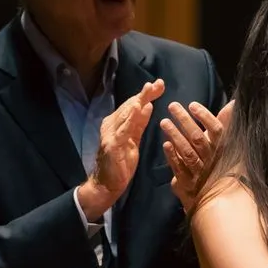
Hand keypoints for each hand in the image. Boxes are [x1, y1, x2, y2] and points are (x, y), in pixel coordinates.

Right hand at [77, 79, 163, 220]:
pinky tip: (138, 107)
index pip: (133, 105)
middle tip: (159, 82)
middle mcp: (112, 124)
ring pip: (127, 113)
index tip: (160, 84)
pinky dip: (131, 117)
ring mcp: (111, 133)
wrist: (107, 184)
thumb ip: (139, 123)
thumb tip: (147, 105)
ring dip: (139, 99)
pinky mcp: (113, 144)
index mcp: (117, 123)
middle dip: (146, 93)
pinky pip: (124, 129)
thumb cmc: (120, 163)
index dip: (146, 94)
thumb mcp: (133, 140)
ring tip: (150, 88)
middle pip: (131, 105)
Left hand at [164, 99, 232, 211]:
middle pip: (198, 139)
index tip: (192, 105)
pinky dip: (172, 157)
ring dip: (175, 136)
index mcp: (223, 150)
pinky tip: (165, 144)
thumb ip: (226, 124)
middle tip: (172, 106)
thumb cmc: (222, 168)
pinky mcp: (188, 184)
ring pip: (187, 153)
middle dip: (184, 121)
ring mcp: (200, 173)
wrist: (219, 203)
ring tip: (164, 122)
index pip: (216, 130)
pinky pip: (179, 169)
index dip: (204, 117)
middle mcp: (212, 161)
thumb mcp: (227, 146)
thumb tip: (232, 103)